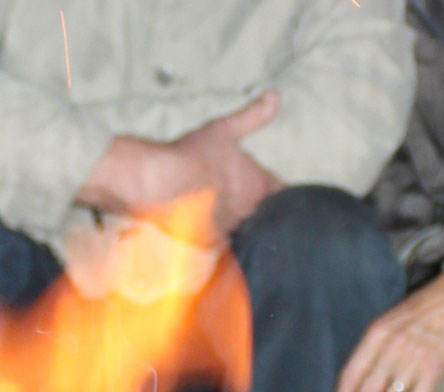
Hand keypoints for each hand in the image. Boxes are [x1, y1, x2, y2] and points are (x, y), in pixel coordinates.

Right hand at [77, 94, 281, 237]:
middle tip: (255, 205)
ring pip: (243, 228)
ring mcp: (230, 228)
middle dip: (261, 210)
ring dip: (239, 223)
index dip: (280, 192)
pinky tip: (210, 234)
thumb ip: (253, 116)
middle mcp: (249, 210)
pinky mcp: (210, 243)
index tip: (277, 191)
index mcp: (258, 185)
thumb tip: (275, 96)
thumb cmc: (196, 155)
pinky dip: (219, 238)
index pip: (281, 193)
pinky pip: (221, 243)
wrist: (163, 184)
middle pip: (264, 215)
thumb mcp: (226, 129)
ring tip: (230, 217)